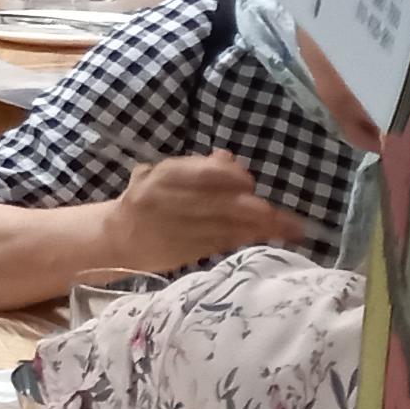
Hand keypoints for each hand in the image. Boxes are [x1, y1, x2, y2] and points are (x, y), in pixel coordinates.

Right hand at [107, 151, 311, 271]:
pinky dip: (247, 240)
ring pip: (226, 227)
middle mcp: (168, 202)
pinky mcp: (184, 250)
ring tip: (292, 229)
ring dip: (261, 229)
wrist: (117, 239)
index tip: (250, 183)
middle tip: (282, 216)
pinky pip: (221, 243)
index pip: (205, 174)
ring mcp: (176, 228)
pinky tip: (268, 238)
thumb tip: (228, 158)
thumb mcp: (164, 176)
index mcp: (163, 177)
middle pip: (221, 204)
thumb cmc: (147, 202)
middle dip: (256, 211)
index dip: (232, 178)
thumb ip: (197, 167)